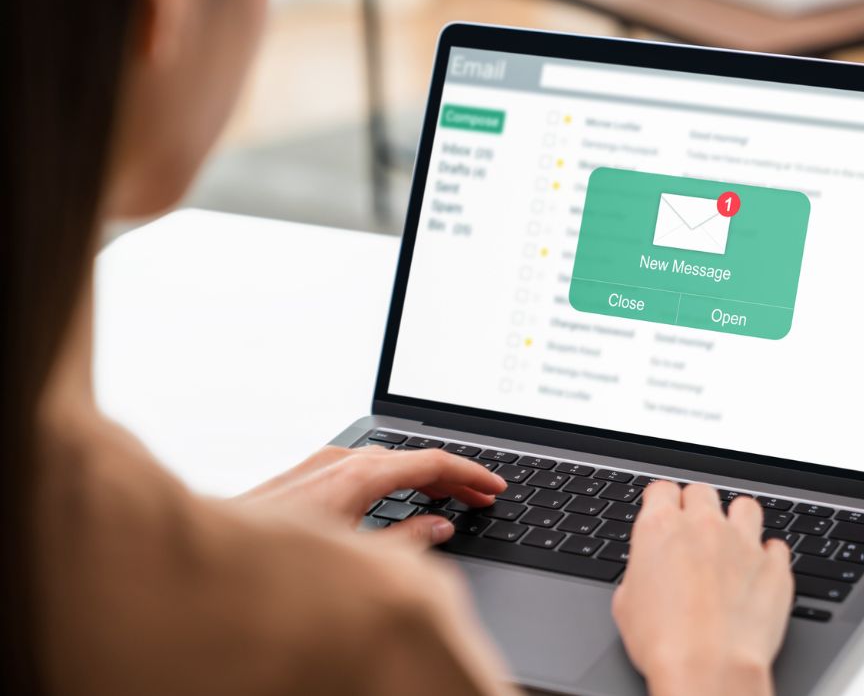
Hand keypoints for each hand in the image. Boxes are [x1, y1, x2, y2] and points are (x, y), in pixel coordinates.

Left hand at [237, 445, 505, 545]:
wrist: (205, 568)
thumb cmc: (274, 567)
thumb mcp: (357, 559)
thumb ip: (407, 540)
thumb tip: (439, 526)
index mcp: (359, 474)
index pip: (432, 462)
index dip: (471, 475)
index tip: (495, 487)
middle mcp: (338, 460)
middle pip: (411, 458)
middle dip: (451, 478)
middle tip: (480, 499)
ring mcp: (317, 464)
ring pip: (385, 461)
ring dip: (420, 478)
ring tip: (447, 500)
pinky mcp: (301, 476)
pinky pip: (360, 468)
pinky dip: (390, 480)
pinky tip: (395, 499)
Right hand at [612, 482, 793, 695]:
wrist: (709, 668)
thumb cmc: (663, 642)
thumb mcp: (626, 603)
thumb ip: (640, 571)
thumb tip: (647, 573)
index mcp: (661, 528)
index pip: (662, 489)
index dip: (662, 503)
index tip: (665, 514)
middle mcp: (704, 526)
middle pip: (702, 491)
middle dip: (696, 508)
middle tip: (693, 534)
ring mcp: (743, 542)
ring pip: (744, 506)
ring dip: (737, 521)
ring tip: (732, 544)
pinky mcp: (774, 566)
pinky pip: (775, 546)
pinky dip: (767, 556)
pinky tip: (757, 574)